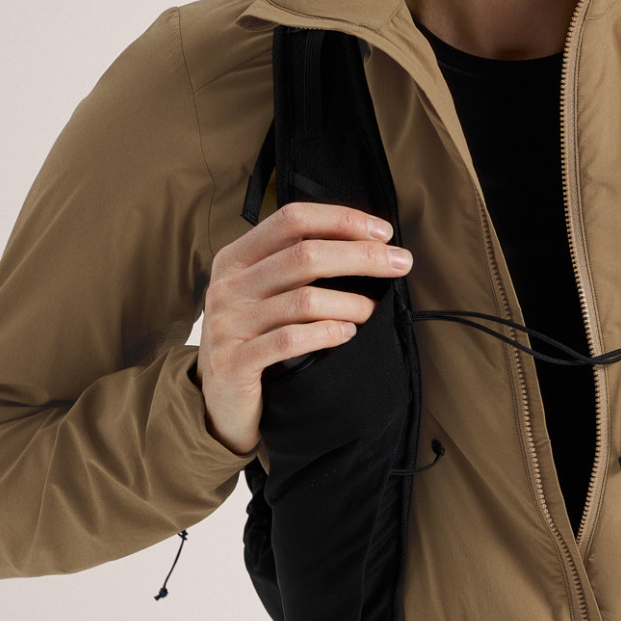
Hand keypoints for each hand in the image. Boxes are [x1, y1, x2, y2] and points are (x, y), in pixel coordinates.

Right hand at [197, 202, 411, 454]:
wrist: (219, 401)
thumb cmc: (255, 338)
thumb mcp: (265, 293)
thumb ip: (298, 267)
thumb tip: (370, 245)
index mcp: (235, 258)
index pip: (292, 219)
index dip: (341, 220)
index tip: (384, 232)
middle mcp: (227, 286)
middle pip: (305, 255)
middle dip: (361, 256)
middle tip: (401, 264)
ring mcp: (227, 325)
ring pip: (303, 300)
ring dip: (350, 303)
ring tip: (373, 311)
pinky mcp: (234, 363)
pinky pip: (288, 341)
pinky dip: (326, 334)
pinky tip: (348, 335)